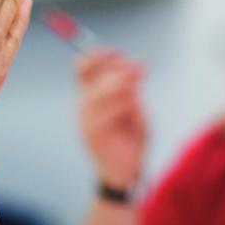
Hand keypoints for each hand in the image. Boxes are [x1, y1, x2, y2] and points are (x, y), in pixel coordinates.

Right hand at [77, 50, 147, 188]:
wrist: (127, 170)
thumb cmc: (132, 137)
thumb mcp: (135, 108)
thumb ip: (130, 90)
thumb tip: (130, 69)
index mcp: (91, 95)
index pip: (84, 67)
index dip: (99, 56)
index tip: (120, 54)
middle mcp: (83, 105)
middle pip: (92, 76)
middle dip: (118, 69)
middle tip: (141, 70)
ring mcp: (85, 120)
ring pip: (98, 92)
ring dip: (120, 86)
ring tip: (137, 90)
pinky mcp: (92, 134)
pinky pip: (104, 113)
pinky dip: (121, 106)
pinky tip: (132, 107)